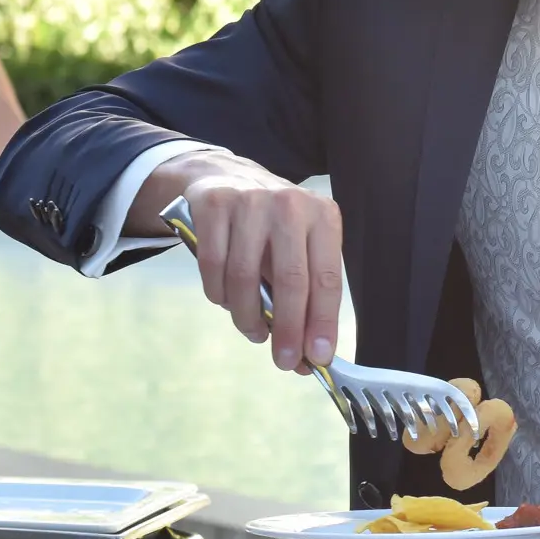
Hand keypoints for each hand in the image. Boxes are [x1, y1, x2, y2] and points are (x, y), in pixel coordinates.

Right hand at [169, 154, 343, 373]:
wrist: (227, 177)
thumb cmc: (272, 226)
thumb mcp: (299, 246)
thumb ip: (306, 295)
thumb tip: (309, 354)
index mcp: (322, 216)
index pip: (327, 278)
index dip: (322, 322)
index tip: (319, 358)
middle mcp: (289, 204)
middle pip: (291, 280)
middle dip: (287, 330)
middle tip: (284, 361)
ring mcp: (249, 201)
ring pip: (245, 278)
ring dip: (248, 318)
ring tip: (254, 331)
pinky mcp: (212, 205)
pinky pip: (213, 266)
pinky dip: (219, 295)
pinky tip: (227, 301)